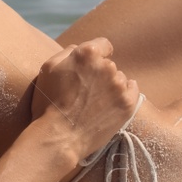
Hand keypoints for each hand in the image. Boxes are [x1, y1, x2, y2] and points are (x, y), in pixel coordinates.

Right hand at [30, 38, 140, 167]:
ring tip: (95, 103)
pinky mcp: (128, 103)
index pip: (102, 44)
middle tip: (86, 91)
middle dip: (99, 73)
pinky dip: (124, 94)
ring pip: (119, 79)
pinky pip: (132, 90)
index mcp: (87, 54)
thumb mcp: (48, 68)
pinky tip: (111, 104)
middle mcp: (107, 66)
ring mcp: (119, 85)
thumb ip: (67, 52)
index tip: (91, 67)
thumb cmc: (49, 103)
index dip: (96, 54)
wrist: (59, 137)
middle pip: (109, 64)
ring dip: (110, 86)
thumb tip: (80, 48)